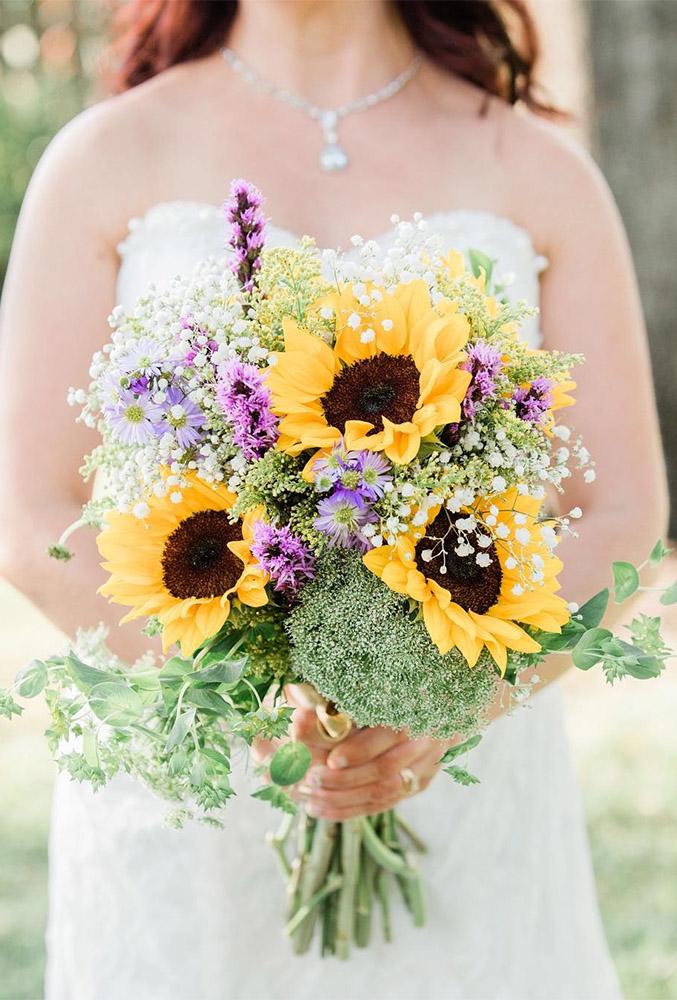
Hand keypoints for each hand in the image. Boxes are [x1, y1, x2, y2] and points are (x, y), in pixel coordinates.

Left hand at [286, 686, 450, 820]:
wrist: (450, 696)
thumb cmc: (398, 681)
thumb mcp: (373, 680)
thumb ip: (335, 692)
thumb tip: (296, 700)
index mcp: (419, 707)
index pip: (391, 735)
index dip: (361, 749)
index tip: (332, 759)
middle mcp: (428, 739)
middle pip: (386, 768)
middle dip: (346, 779)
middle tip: (311, 779)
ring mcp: (427, 764)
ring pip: (385, 791)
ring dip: (345, 798)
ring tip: (310, 799)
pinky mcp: (420, 781)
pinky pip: (385, 802)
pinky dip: (351, 809)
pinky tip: (321, 809)